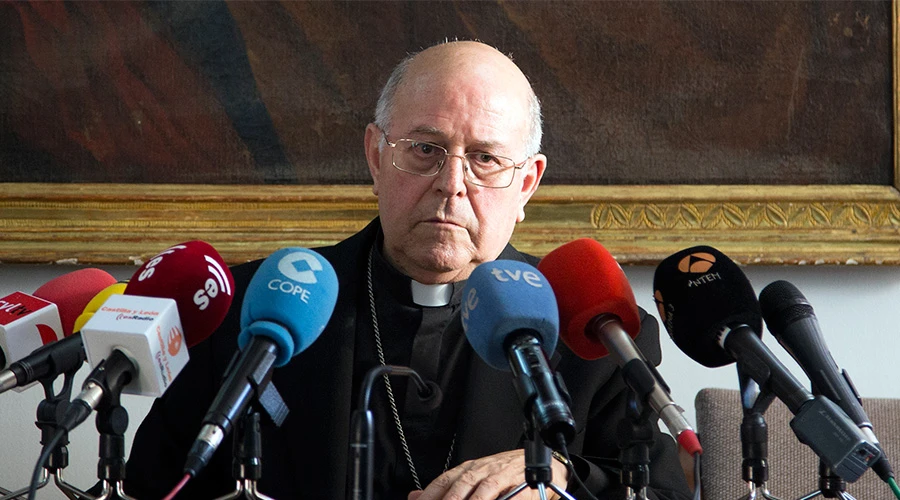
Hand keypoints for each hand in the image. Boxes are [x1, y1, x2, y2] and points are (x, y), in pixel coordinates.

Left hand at [407, 449, 568, 499]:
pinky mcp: (522, 486)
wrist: (541, 466)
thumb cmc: (503, 475)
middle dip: (450, 499)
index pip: (445, 481)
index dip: (432, 494)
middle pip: (462, 485)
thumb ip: (445, 488)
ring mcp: (503, 477)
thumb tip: (414, 496)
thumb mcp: (472, 478)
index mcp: (469, 469)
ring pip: (485, 490)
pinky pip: (512, 497)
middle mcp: (484, 471)